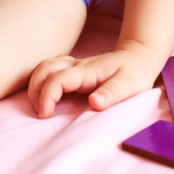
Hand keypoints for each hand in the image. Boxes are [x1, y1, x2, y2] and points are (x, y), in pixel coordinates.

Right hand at [27, 43, 163, 117]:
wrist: (138, 58)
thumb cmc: (134, 74)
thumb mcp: (129, 86)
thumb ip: (111, 94)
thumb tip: (94, 104)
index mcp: (86, 71)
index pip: (57, 79)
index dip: (47, 96)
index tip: (45, 115)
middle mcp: (76, 65)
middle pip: (43, 70)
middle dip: (34, 90)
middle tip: (40, 113)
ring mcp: (73, 65)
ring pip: (43, 67)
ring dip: (35, 84)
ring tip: (39, 106)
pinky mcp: (73, 69)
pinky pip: (49, 69)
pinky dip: (41, 80)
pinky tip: (45, 94)